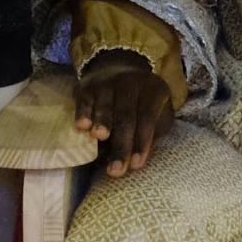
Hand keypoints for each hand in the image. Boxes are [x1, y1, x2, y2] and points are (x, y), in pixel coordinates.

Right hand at [73, 51, 174, 176]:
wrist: (121, 72)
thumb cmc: (143, 104)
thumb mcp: (159, 114)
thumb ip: (153, 133)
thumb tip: (135, 162)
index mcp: (154, 89)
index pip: (148, 116)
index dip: (142, 141)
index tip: (136, 164)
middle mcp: (131, 81)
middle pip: (126, 116)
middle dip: (121, 144)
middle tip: (115, 170)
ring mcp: (108, 81)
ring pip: (106, 106)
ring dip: (102, 124)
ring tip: (100, 138)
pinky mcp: (87, 85)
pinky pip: (85, 100)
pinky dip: (83, 112)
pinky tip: (82, 126)